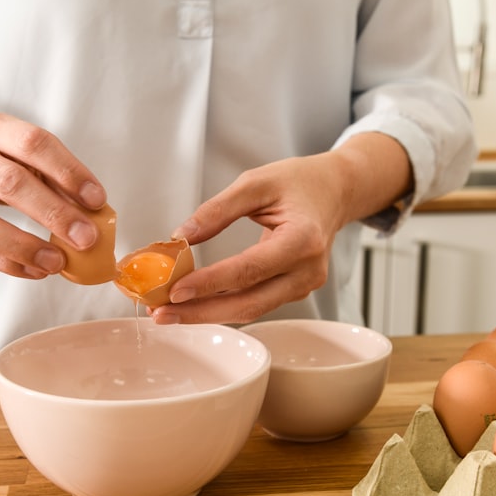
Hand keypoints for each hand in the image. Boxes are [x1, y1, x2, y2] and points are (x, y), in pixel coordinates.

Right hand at [0, 103, 106, 278]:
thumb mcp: (19, 153)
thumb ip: (54, 178)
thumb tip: (93, 213)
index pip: (33, 143)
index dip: (68, 171)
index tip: (97, 200)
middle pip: (9, 183)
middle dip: (53, 213)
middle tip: (86, 238)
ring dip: (25, 246)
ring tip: (59, 262)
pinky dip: (10, 264)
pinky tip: (38, 270)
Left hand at [150, 153, 348, 324]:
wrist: (334, 191)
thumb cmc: (299, 182)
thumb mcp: (257, 182)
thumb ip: (218, 209)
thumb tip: (183, 236)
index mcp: (303, 240)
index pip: (249, 269)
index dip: (210, 283)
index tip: (175, 289)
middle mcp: (307, 270)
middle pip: (249, 303)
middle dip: (201, 311)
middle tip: (161, 313)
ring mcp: (304, 285)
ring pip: (251, 309)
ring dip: (208, 313)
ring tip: (169, 312)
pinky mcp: (295, 290)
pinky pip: (256, 303)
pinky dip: (224, 305)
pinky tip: (195, 304)